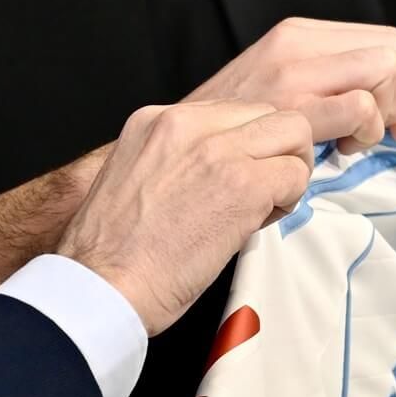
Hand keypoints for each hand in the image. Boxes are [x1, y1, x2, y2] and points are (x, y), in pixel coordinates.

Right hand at [56, 100, 313, 334]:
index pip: (231, 111)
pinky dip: (288, 201)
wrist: (100, 285)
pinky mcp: (243, 184)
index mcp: (156, 120)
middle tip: (262, 191)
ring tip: (263, 207)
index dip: (244, 146)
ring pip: (294, 132)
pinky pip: (295, 175)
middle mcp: (185, 122)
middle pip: (268, 111)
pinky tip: (255, 225)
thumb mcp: (135, 176)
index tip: (235, 178)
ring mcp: (217, 149)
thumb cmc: (113, 252)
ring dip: (289, 170)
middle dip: (276, 151)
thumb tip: (221, 167)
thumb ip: (177, 158)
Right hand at [186, 17, 395, 153]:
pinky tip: (333, 154)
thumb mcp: (272, 84)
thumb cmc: (226, 135)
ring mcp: (289, 77)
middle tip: (379, 134)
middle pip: (394, 51)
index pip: (385, 39)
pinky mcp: (289, 110)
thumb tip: (379, 93)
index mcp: (294, 34)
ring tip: (349, 144)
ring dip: (380, 120)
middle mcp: (293, 44)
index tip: (390, 119)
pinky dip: (359, 138)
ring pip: (382, 75)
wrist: (178, 158)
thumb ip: (319, 77)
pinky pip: (358, 109)